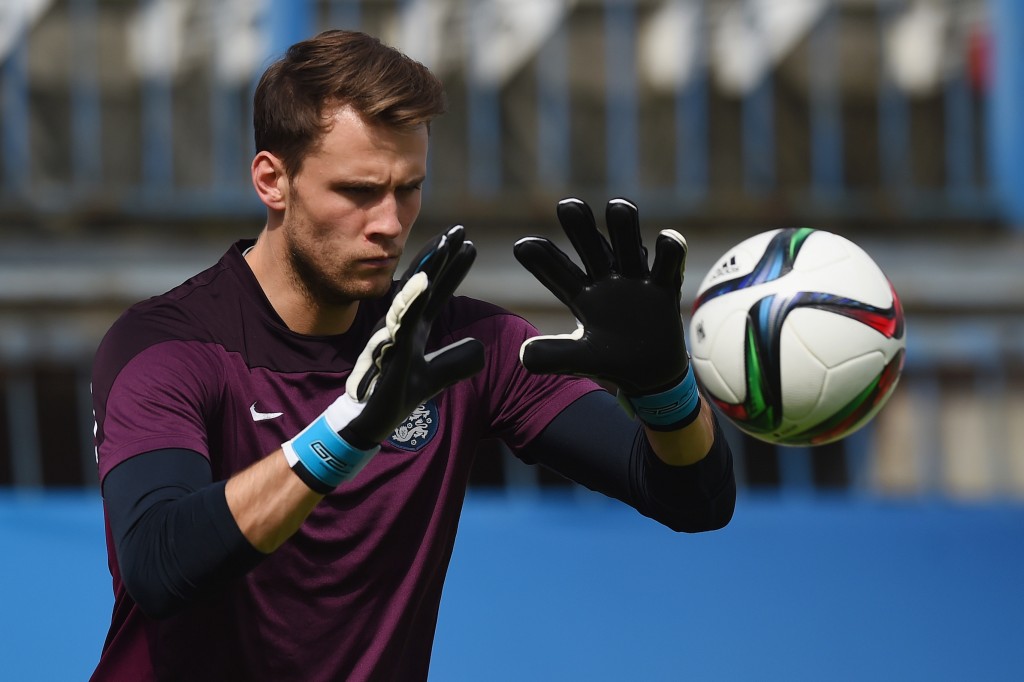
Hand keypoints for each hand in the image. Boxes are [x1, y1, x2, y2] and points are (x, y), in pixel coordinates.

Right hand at [283, 226, 484, 491]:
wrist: (369, 421)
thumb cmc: (397, 394)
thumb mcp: (435, 376)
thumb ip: (455, 360)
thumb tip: (481, 349)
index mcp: (416, 326)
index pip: (438, 291)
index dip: (452, 269)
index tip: (469, 245)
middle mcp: (404, 324)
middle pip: (427, 283)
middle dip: (443, 257)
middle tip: (460, 230)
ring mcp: (395, 334)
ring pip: (414, 295)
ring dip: (429, 269)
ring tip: (445, 245)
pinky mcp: (389, 350)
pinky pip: (402, 321)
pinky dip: (413, 300)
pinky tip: (426, 282)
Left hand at [513, 197, 699, 429]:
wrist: (650, 372)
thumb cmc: (611, 361)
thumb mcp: (581, 360)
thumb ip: (555, 357)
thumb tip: (523, 355)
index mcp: (581, 296)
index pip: (558, 274)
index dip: (543, 261)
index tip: (522, 246)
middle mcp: (606, 280)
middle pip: (591, 248)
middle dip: (581, 227)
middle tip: (568, 206)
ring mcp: (636, 280)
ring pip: (628, 246)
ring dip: (623, 227)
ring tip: (617, 207)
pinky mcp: (664, 287)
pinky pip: (669, 264)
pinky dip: (670, 249)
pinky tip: (666, 239)